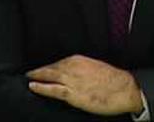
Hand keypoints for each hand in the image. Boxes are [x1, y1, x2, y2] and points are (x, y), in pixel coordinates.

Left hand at [26, 54, 143, 115]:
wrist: (124, 89)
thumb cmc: (114, 80)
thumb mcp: (96, 68)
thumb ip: (83, 69)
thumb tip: (77, 74)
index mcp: (80, 60)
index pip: (59, 62)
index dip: (49, 66)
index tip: (43, 68)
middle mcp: (74, 67)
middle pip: (52, 67)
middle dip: (40, 69)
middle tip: (30, 72)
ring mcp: (72, 80)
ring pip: (49, 76)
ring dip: (37, 76)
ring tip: (28, 78)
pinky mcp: (73, 94)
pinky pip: (53, 89)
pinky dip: (41, 87)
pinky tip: (33, 86)